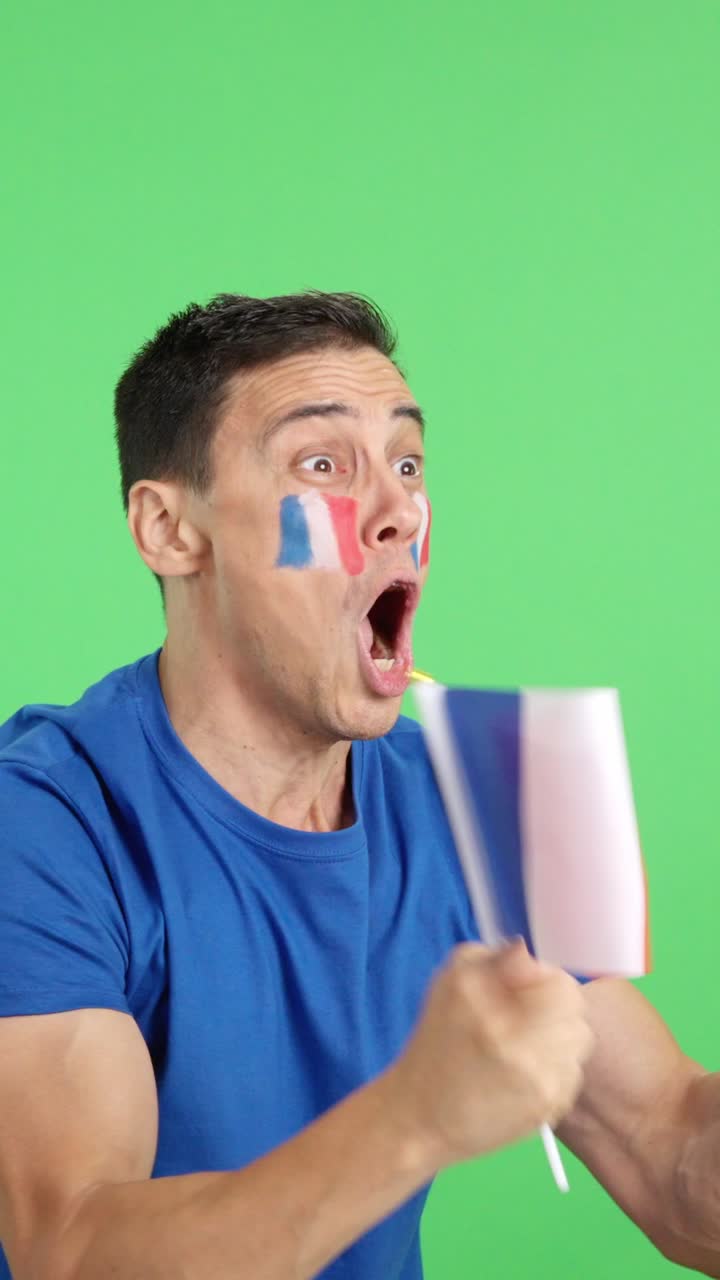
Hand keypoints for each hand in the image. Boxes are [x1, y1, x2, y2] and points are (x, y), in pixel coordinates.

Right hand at [387, 939, 594, 1170]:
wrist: (421, 1118)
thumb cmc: (436, 1042)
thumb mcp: (452, 980)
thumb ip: (498, 957)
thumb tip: (532, 955)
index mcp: (497, 1017)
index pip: (561, 985)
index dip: (544, 981)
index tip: (523, 989)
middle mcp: (525, 1054)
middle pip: (575, 1012)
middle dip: (553, 1007)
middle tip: (524, 1016)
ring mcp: (541, 1087)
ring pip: (578, 1041)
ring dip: (558, 1036)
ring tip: (524, 1043)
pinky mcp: (549, 1111)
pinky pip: (572, 1072)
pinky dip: (555, 1066)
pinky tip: (525, 1070)